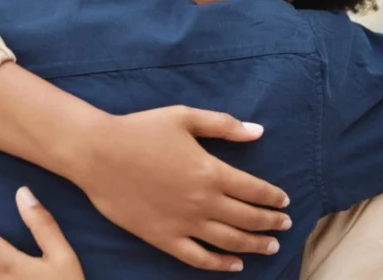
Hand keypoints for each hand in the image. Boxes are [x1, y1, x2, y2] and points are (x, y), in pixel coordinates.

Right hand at [69, 106, 291, 271]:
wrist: (98, 153)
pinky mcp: (163, 238)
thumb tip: (258, 132)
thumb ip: (224, 125)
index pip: (254, 190)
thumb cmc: (141, 130)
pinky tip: (234, 265)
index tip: (284, 201)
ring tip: (271, 247)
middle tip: (285, 224)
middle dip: (271, 222)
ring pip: (229, 241)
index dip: (273, 197)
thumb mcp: (185, 117)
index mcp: (211, 171)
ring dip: (254, 245)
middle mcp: (203, 202)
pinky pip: (198, 258)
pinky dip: (220, 264)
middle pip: (248, 218)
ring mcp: (184, 223)